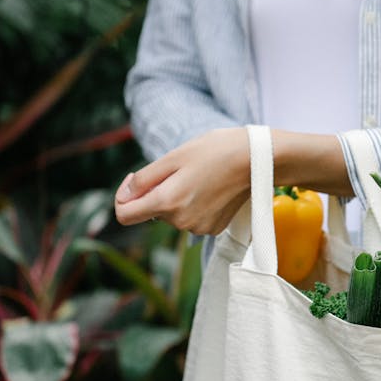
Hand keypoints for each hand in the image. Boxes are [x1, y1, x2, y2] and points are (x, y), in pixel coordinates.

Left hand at [115, 127, 249, 234]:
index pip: (125, 215)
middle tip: (179, 170)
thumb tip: (125, 195)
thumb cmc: (215, 151)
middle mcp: (181, 222)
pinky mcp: (212, 229)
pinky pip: (190, 218)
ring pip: (172, 215)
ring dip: (176, 198)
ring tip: (198, 177)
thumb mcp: (174, 157)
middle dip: (158, 192)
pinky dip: (193, 205)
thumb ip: (144, 179)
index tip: (136, 180)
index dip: (123, 197)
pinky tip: (209, 188)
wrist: (256, 160)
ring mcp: (198, 228)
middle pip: (152, 212)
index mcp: (167, 202)